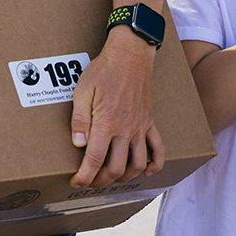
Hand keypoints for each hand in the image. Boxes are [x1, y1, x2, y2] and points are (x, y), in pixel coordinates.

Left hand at [69, 27, 165, 188]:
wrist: (130, 54)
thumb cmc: (103, 70)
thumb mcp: (82, 91)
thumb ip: (79, 120)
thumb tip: (78, 144)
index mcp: (106, 123)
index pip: (95, 161)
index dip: (85, 177)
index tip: (76, 182)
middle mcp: (125, 129)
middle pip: (115, 168)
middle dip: (101, 181)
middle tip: (90, 181)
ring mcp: (140, 127)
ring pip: (137, 164)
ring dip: (124, 177)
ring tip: (111, 178)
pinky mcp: (149, 122)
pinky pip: (159, 148)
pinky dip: (155, 164)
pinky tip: (146, 170)